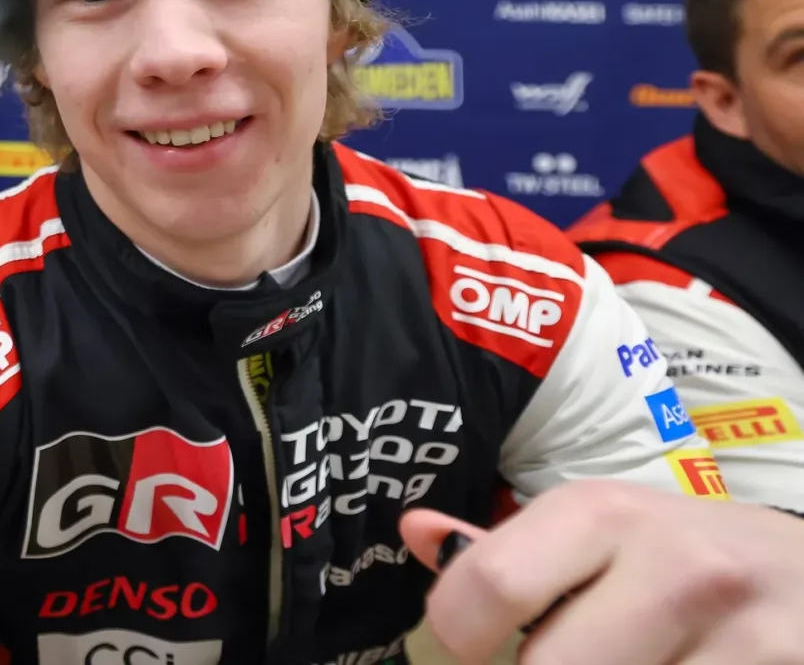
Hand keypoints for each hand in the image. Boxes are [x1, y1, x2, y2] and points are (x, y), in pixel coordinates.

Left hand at [402, 483, 803, 663]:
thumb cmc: (692, 560)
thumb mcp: (604, 531)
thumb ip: (506, 548)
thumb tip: (415, 534)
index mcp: (608, 515)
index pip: (491, 584)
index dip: (462, 634)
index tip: (478, 648)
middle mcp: (681, 568)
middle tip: (572, 658)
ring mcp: (751, 640)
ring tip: (632, 663)